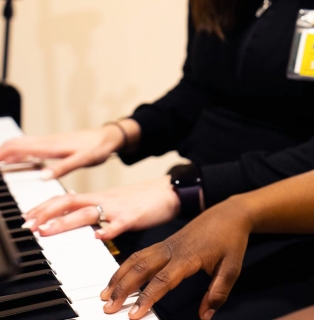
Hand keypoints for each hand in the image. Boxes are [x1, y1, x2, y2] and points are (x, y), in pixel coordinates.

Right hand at [0, 120, 137, 178]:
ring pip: (20, 144)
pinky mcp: (53, 144)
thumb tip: (42, 177)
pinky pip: (29, 146)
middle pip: (15, 144)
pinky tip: (15, 159)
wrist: (109, 137)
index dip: (1, 154)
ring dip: (5, 151)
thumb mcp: (84, 159)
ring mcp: (49, 142)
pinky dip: (16, 152)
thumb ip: (63, 168)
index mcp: (50, 146)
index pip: (17, 147)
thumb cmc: (99, 147)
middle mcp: (46, 142)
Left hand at [22, 176, 179, 239]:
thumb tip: (78, 212)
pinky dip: (108, 230)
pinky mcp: (134, 216)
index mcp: (100, 197)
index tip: (29, 217)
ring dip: (66, 222)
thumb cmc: (144, 198)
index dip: (45, 207)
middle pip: (70, 202)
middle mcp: (106, 200)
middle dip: (47, 214)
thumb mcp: (116, 200)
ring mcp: (119, 208)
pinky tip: (99, 236)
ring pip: (88, 213)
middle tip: (30, 226)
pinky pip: (119, 224)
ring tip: (48, 231)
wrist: (170, 191)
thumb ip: (97, 205)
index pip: (66, 198)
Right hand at [101, 199, 250, 319]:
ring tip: (105, 294)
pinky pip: (141, 254)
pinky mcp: (165, 243)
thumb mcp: (233, 267)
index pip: (163, 280)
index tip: (133, 314)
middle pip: (142, 268)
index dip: (147, 298)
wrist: (230, 213)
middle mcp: (173, 249)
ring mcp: (167, 245)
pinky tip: (119, 278)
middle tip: (108, 307)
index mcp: (189, 256)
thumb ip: (219, 291)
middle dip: (123, 288)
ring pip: (137, 259)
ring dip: (120, 276)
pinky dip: (126, 266)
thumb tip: (206, 315)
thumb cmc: (231, 239)